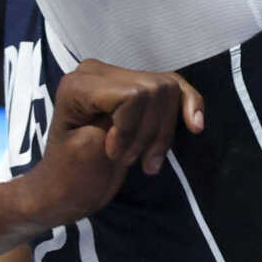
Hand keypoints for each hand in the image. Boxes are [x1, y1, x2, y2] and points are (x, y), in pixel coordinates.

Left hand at [14, 61, 206, 228]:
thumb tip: (151, 94)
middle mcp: (96, 72)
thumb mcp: (88, 151)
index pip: (132, 95)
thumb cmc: (70, 177)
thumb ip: (118, 122)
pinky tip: (195, 126)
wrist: (66, 190)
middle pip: (154, 90)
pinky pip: (174, 87)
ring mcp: (116, 78)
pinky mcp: (134, 90)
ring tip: (144, 160)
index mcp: (79, 84)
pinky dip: (189, 104)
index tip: (113, 153)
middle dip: (148, 133)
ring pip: (168, 91)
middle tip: (129, 160)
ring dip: (162, 132)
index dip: (131, 129)